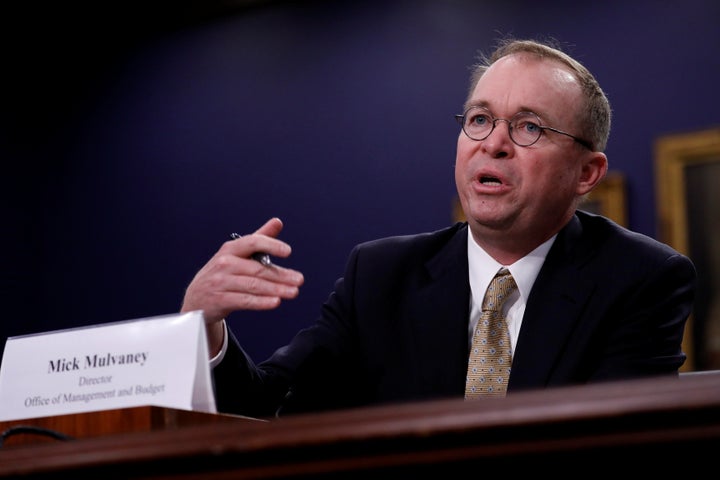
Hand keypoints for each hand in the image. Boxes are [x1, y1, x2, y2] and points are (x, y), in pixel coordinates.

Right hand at [180, 217, 303, 355]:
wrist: (196, 298)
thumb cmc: (221, 273)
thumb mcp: (237, 253)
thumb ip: (259, 239)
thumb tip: (277, 222)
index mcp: (230, 249)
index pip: (253, 242)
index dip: (271, 245)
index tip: (288, 251)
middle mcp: (224, 264)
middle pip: (257, 269)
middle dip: (281, 275)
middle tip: (298, 280)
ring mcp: (221, 282)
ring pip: (253, 285)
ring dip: (276, 289)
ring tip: (293, 292)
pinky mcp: (220, 300)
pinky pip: (245, 300)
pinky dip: (261, 302)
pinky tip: (275, 302)